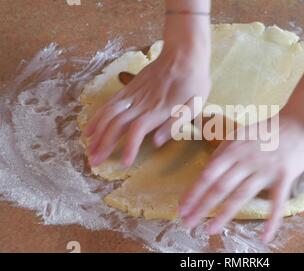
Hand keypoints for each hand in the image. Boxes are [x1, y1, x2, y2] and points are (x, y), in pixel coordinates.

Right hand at [84, 41, 210, 166]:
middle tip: (94, 162)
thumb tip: (157, 142)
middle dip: (104, 145)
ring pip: (109, 114)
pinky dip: (97, 117)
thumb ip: (175, 123)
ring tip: (88, 150)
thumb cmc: (193, 81)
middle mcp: (142, 104)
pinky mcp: (129, 89)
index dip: (129, 147)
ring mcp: (133, 95)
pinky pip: (109, 104)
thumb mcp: (194, 104)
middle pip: (117, 125)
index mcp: (159, 110)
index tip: (123, 163)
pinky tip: (90, 128)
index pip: (138, 131)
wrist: (183, 53)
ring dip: (97, 133)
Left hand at [179, 110, 303, 242]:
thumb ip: (225, 152)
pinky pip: (276, 203)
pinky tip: (264, 237)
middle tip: (188, 222)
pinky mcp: (284, 177)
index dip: (194, 191)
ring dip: (223, 214)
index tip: (182, 207)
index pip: (208, 173)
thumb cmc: (268, 130)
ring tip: (209, 229)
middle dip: (201, 206)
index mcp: (233, 148)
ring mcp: (265, 169)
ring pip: (240, 195)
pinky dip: (271, 221)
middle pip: (219, 186)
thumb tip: (207, 170)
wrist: (300, 123)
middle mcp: (246, 159)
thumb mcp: (240, 134)